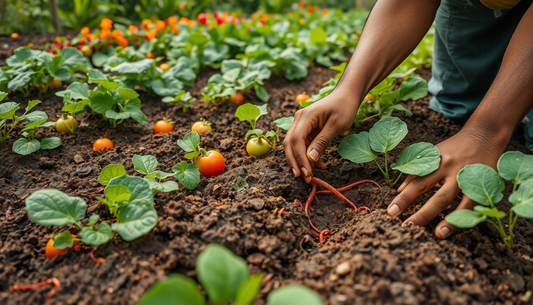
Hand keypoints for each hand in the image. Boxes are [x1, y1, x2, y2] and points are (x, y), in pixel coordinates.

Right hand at [283, 93, 359, 182]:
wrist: (346, 96)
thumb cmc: (343, 107)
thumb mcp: (336, 125)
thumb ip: (322, 142)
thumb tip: (310, 159)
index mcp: (305, 117)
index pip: (296, 140)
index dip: (299, 158)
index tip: (307, 173)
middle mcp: (299, 120)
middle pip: (290, 144)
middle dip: (296, 162)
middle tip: (305, 178)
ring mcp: (301, 125)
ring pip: (294, 147)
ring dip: (302, 161)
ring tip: (313, 174)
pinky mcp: (306, 130)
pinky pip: (303, 146)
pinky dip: (308, 157)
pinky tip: (318, 164)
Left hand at [387, 128, 507, 238]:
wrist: (483, 135)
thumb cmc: (452, 148)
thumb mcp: (432, 153)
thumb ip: (416, 170)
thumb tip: (400, 190)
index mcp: (435, 162)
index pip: (416, 183)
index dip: (403, 199)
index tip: (391, 212)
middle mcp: (450, 169)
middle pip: (435, 194)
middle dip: (420, 213)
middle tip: (408, 227)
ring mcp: (468, 177)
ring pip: (458, 200)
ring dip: (448, 219)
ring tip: (438, 235)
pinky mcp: (484, 183)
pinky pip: (474, 203)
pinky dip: (466, 215)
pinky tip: (459, 227)